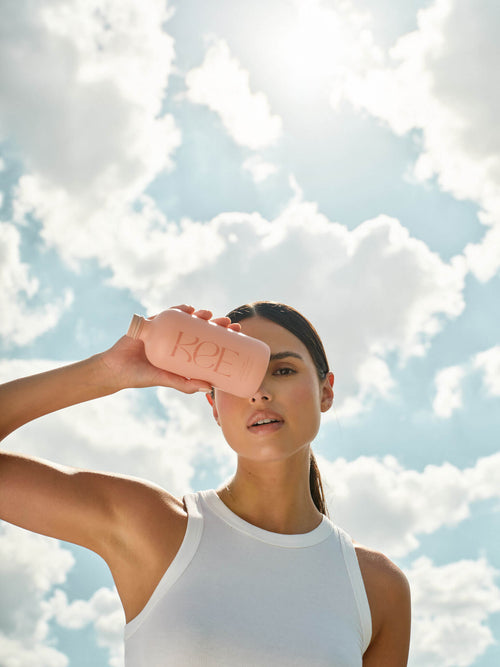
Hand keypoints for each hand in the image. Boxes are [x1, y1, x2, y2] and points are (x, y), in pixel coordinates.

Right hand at [99, 304, 240, 393]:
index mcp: (184, 350)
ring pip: (188, 318)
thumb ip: (184, 384)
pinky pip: (168, 313)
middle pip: (202, 326)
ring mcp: (166, 329)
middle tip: (229, 323)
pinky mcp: (152, 322)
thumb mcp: (166, 379)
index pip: (208, 340)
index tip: (238, 333)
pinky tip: (189, 308)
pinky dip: (179, 309)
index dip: (224, 335)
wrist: (115, 369)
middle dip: (217, 323)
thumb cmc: (140, 376)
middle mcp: (177, 338)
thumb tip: (209, 387)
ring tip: (210, 315)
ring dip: (201, 314)